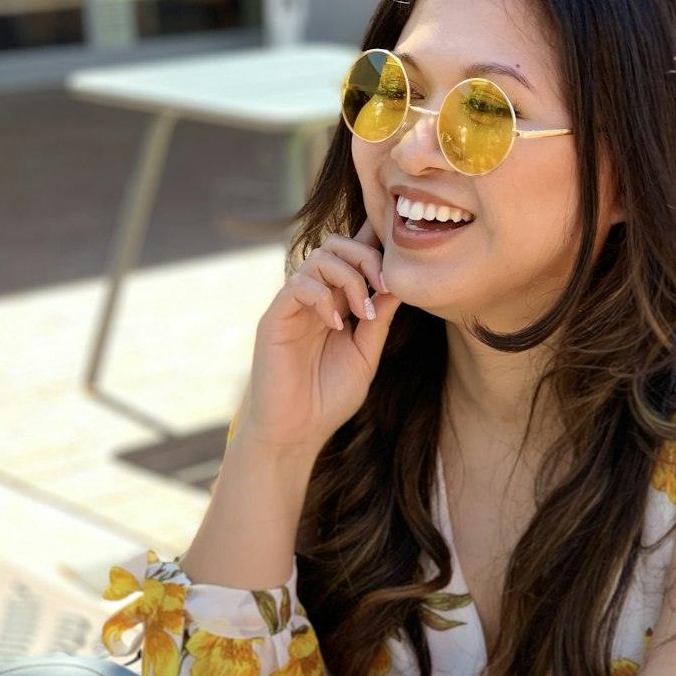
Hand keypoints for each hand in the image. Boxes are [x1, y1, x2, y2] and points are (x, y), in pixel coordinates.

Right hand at [239, 222, 400, 453]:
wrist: (296, 432)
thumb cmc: (329, 398)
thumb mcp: (365, 355)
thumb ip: (378, 320)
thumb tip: (397, 285)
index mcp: (336, 303)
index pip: (352, 257)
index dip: (373, 243)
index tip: (400, 252)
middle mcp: (314, 298)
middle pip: (336, 245)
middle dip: (366, 256)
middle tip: (385, 286)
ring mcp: (293, 306)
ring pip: (318, 258)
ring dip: (348, 277)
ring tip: (360, 310)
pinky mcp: (275, 318)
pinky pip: (297, 284)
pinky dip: (322, 296)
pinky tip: (336, 324)